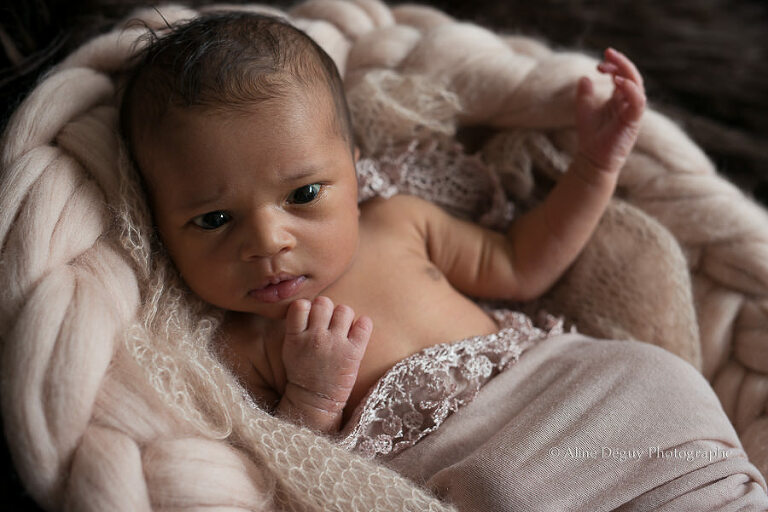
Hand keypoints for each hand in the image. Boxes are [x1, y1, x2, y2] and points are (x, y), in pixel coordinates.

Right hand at [279, 296, 371, 429]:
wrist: (314, 402)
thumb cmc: (303, 374)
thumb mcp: (290, 350)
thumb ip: (297, 328)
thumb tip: (311, 306)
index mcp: (295, 337)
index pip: (300, 305)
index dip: (308, 308)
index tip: (312, 318)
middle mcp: (315, 338)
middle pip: (324, 303)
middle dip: (327, 310)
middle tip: (329, 324)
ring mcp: (335, 344)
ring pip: (344, 310)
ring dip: (345, 317)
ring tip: (343, 330)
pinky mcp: (354, 352)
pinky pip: (364, 324)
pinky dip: (363, 325)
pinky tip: (358, 333)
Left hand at [576, 48, 645, 173]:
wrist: (592, 159)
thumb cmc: (591, 136)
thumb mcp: (584, 110)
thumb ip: (585, 94)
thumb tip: (584, 77)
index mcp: (619, 99)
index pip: (622, 76)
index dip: (614, 65)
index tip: (600, 63)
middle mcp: (629, 103)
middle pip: (632, 76)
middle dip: (621, 63)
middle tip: (608, 53)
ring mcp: (632, 112)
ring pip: (638, 86)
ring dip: (627, 73)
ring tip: (612, 68)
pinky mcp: (633, 121)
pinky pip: (638, 102)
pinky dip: (630, 90)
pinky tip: (619, 82)